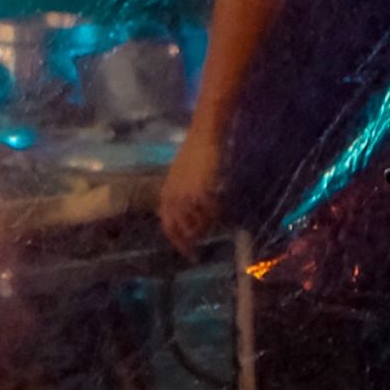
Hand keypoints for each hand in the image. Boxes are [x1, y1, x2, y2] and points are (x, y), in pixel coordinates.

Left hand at [159, 122, 226, 256]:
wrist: (204, 136)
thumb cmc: (196, 154)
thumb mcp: (182, 178)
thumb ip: (181, 196)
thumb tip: (189, 218)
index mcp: (166, 194)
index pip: (168, 226)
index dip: (177, 242)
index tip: (188, 254)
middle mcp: (173, 198)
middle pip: (181, 230)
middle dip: (190, 243)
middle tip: (198, 254)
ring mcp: (186, 196)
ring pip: (197, 224)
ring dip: (205, 227)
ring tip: (215, 224)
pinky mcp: (201, 192)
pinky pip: (211, 213)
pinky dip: (216, 215)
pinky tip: (222, 209)